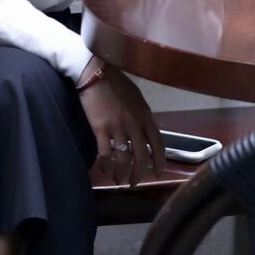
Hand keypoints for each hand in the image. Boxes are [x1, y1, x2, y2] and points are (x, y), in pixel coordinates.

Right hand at [77, 62, 165, 185]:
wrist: (95, 72)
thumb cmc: (115, 82)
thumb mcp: (136, 98)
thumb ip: (141, 115)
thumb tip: (143, 131)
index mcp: (145, 115)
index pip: (158, 143)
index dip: (159, 161)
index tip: (157, 172)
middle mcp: (134, 123)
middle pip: (142, 156)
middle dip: (139, 173)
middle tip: (134, 182)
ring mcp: (118, 126)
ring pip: (124, 159)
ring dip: (122, 174)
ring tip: (118, 180)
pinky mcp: (101, 128)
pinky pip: (105, 154)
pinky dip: (106, 166)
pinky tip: (104, 170)